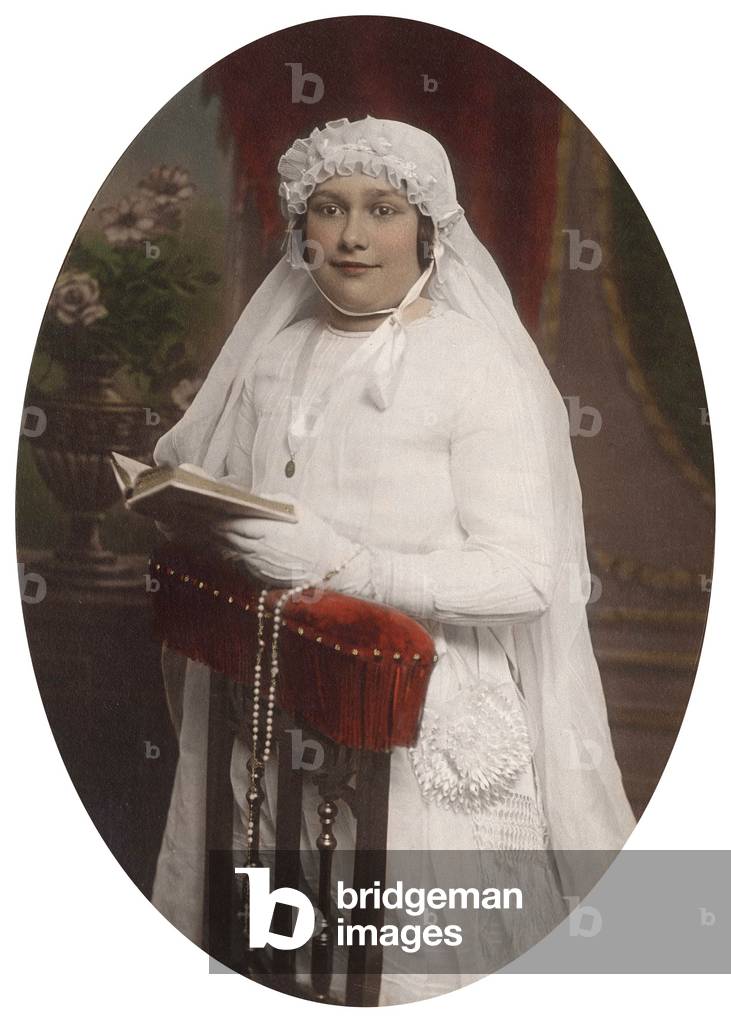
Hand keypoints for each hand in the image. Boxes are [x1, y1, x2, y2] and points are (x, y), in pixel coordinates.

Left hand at [209, 492, 358, 587]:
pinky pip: (240, 562)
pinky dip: (232, 552)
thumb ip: (270, 500)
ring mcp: (259, 565)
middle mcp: (259, 549)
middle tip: (202, 515)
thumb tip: (250, 498)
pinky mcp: (260, 576)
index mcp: (268, 529)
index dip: (217, 514)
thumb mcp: (296, 507)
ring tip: (211, 527)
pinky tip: (228, 544)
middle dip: (214, 525)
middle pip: (227, 536)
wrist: (328, 565)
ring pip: (231, 549)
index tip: (206, 506)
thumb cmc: (314, 533)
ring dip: (220, 539)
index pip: (232, 521)